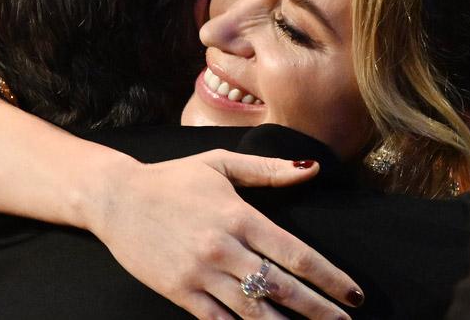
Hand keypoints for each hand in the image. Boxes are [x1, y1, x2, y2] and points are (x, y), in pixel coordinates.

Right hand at [90, 150, 362, 318]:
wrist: (116, 198)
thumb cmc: (172, 179)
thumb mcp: (221, 164)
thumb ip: (269, 170)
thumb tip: (313, 169)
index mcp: (240, 217)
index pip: (296, 254)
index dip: (330, 278)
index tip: (353, 294)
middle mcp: (224, 248)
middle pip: (282, 288)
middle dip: (319, 310)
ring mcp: (201, 274)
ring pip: (253, 311)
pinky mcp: (180, 292)